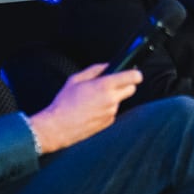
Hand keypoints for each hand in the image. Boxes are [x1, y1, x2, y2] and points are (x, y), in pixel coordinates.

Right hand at [26, 64, 140, 154]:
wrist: (57, 127)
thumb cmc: (64, 103)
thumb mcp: (75, 79)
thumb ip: (95, 70)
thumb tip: (107, 66)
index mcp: (104, 86)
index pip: (133, 77)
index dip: (135, 74)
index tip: (133, 73)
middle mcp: (111, 99)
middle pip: (132, 89)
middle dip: (126, 85)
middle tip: (113, 85)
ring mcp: (111, 112)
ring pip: (120, 101)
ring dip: (113, 98)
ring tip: (93, 100)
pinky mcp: (109, 122)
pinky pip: (112, 111)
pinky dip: (106, 109)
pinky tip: (92, 110)